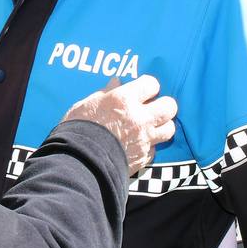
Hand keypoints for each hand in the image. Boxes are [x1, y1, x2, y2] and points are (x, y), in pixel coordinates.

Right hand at [62, 75, 177, 174]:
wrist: (78, 164)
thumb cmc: (77, 130)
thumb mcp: (86, 105)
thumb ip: (104, 93)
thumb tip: (116, 83)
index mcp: (124, 100)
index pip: (151, 84)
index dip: (148, 86)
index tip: (142, 90)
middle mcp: (139, 118)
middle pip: (169, 106)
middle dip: (163, 105)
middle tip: (153, 108)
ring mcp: (144, 139)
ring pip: (169, 129)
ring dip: (162, 126)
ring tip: (151, 127)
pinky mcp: (143, 158)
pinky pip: (155, 149)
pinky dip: (149, 147)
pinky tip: (139, 145)